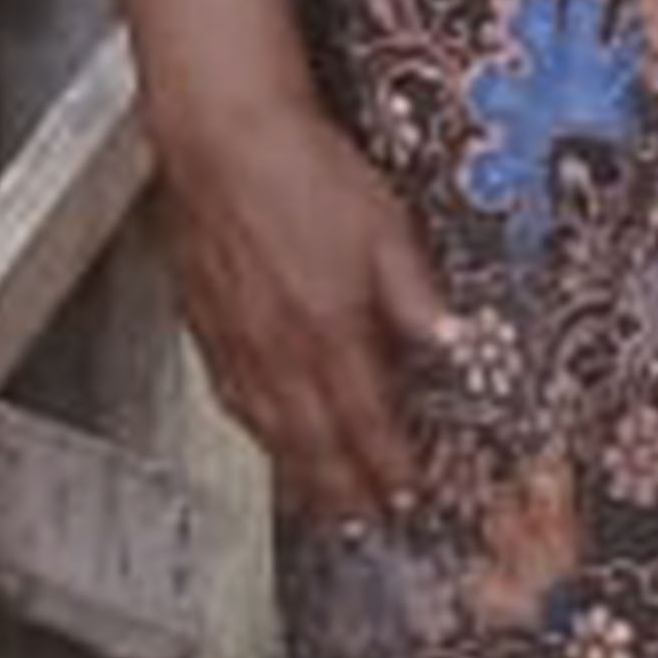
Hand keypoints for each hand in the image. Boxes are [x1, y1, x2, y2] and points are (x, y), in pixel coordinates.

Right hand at [152, 88, 450, 516]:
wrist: (221, 137)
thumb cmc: (301, 170)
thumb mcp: (385, 226)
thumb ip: (415, 294)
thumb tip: (453, 343)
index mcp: (330, 329)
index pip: (366, 418)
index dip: (387, 463)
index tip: (406, 494)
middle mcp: (279, 346)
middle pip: (313, 439)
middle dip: (340, 487)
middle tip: (360, 521)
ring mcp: (237, 337)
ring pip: (268, 425)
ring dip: (295, 470)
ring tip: (314, 498)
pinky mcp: (204, 317)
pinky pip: (230, 392)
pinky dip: (252, 426)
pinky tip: (259, 429)